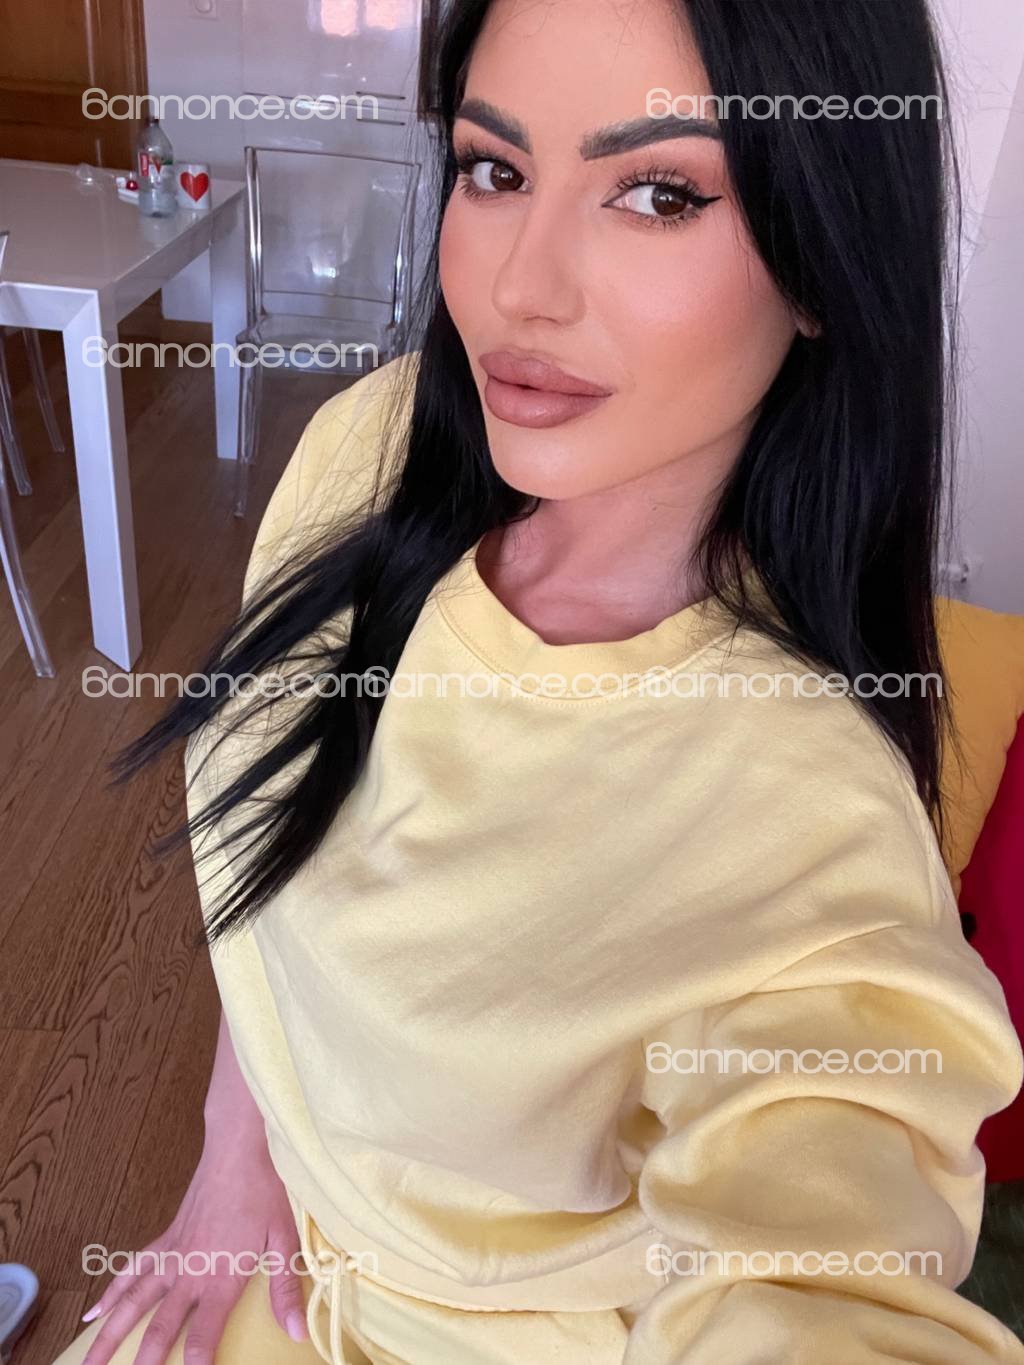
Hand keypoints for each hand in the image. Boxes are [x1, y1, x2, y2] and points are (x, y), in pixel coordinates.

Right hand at [79, 1138, 308, 1364]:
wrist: (238, 1147)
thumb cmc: (266, 1190)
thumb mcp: (285, 1239)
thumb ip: (286, 1290)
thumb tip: (298, 1332)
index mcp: (221, 1278)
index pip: (203, 1334)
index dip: (196, 1362)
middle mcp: (189, 1272)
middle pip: (158, 1327)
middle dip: (143, 1360)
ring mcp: (172, 1255)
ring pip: (132, 1302)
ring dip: (109, 1335)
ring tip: (88, 1364)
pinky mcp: (167, 1238)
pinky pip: (133, 1268)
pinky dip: (112, 1291)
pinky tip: (95, 1312)